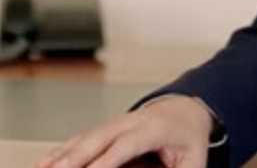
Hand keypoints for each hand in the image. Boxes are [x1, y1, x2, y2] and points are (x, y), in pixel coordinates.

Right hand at [36, 95, 212, 167]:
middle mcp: (133, 122)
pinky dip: (62, 150)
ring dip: (62, 154)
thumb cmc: (190, 138)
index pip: (128, 145)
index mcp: (156, 128)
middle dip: (76, 156)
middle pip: (100, 138)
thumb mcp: (194, 160)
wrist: (186, 109)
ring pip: (86, 137)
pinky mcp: (106, 128)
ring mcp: (117, 122)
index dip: (107, 160)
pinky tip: (46, 162)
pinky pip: (81, 138)